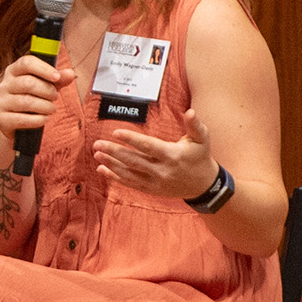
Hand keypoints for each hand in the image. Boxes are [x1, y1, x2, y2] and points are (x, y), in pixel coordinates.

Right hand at [0, 54, 73, 150]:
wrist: (15, 125)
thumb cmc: (32, 100)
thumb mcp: (45, 87)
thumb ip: (58, 80)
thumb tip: (71, 73)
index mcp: (13, 71)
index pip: (26, 63)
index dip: (43, 68)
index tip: (57, 77)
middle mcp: (4, 84)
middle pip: (28, 83)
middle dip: (47, 91)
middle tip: (55, 97)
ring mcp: (0, 102)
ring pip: (27, 102)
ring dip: (45, 106)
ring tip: (52, 109)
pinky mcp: (1, 118)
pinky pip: (22, 119)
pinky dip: (38, 120)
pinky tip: (44, 119)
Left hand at [94, 113, 220, 201]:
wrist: (204, 185)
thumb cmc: (201, 157)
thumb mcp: (202, 139)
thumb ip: (195, 125)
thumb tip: (191, 112)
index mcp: (172, 155)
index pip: (148, 146)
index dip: (131, 139)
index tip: (115, 132)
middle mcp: (162, 170)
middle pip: (134, 160)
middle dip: (114, 151)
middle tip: (97, 144)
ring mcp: (155, 182)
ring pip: (129, 173)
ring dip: (111, 164)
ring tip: (97, 154)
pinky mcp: (151, 189)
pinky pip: (130, 183)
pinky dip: (115, 177)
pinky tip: (102, 169)